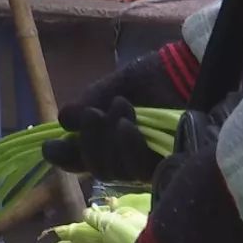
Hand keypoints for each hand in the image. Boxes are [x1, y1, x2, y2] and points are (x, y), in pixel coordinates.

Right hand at [42, 41, 198, 181]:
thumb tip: (63, 120)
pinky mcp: (166, 167)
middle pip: (96, 168)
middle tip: (91, 115)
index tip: (49, 148)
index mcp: (109, 139)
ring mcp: (146, 165)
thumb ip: (91, 102)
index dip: (64, 158)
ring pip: (113, 170)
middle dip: (88, 142)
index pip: (81, 159)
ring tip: (120, 108)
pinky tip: (128, 126)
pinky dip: (128, 146)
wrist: (194, 71)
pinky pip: (138, 169)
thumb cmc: (157, 78)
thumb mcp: (118, 85)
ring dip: (108, 141)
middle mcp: (126, 157)